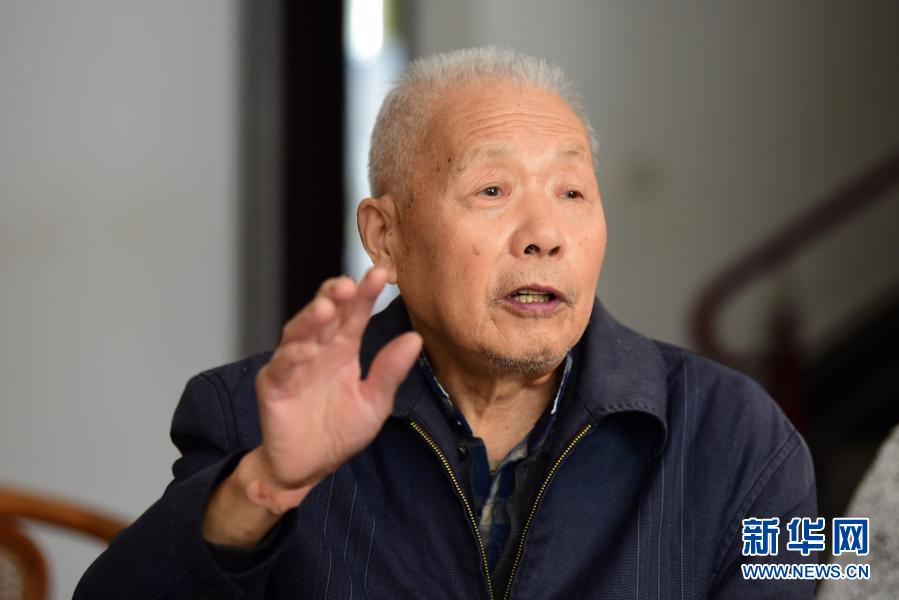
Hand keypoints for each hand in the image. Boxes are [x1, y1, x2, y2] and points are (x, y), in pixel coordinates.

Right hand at [247, 267, 421, 511]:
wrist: (309, 467)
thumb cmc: (340, 431)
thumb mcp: (374, 402)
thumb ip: (390, 371)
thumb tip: (415, 339)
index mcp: (343, 348)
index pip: (355, 314)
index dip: (366, 293)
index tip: (382, 274)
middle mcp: (318, 349)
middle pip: (325, 313)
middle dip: (334, 295)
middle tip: (348, 283)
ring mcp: (293, 364)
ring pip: (299, 332)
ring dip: (310, 318)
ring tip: (326, 306)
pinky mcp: (274, 385)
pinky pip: (282, 367)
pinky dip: (292, 357)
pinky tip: (305, 351)